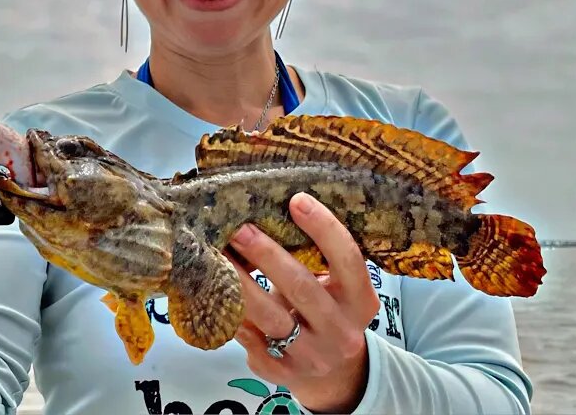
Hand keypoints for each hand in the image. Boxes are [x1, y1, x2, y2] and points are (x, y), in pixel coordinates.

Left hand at [228, 193, 381, 413]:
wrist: (334, 376)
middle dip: (267, 254)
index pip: (348, 260)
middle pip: (302, 287)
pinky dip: (232, 313)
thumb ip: (315, 262)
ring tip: (218, 255)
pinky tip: (214, 292)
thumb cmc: (329, 313)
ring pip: (270, 316)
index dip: (324, 228)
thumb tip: (269, 214)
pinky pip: (250, 340)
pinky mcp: (282, 374)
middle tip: (239, 228)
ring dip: (240, 282)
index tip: (297, 200)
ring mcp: (312, 357)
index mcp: (361, 302)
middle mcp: (341, 331)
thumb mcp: (337, 290)